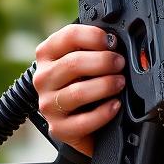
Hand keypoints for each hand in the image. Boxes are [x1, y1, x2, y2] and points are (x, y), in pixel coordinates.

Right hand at [34, 24, 125, 158]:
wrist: (77, 116)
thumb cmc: (84, 79)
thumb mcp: (85, 56)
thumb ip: (94, 45)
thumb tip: (115, 40)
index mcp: (48, 53)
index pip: (69, 36)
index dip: (94, 36)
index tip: (111, 42)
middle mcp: (43, 78)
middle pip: (73, 64)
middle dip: (104, 61)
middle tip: (120, 63)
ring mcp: (48, 104)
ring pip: (78, 92)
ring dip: (105, 85)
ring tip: (120, 83)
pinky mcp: (58, 128)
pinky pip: (83, 122)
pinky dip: (103, 113)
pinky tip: (115, 105)